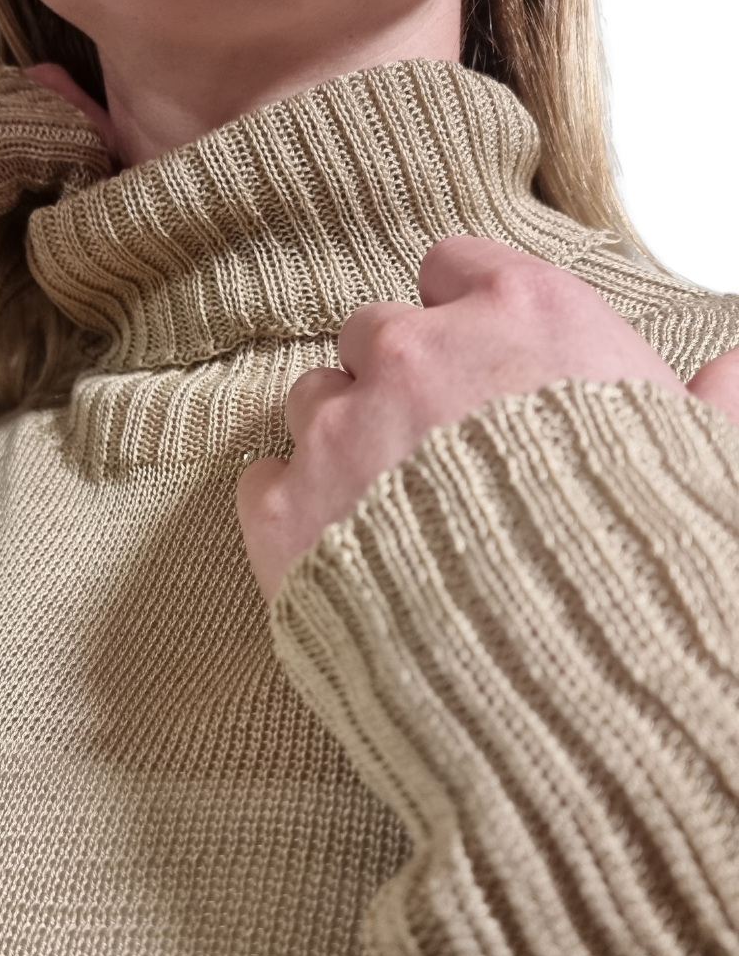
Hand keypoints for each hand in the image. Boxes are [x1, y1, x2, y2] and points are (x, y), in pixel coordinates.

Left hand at [237, 235, 738, 601]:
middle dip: (392, 377)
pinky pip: (263, 478)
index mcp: (527, 319)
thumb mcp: (706, 472)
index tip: (461, 345)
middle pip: (370, 332)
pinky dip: (289, 506)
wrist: (568, 690)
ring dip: (337, 438)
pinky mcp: (286, 512)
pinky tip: (333, 551)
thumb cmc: (644, 577)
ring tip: (379, 507)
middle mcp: (419, 356)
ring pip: (309, 398)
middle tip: (421, 445)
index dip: (455, 308)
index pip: (452, 266)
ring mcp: (341, 432)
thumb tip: (733, 368)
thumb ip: (708, 407)